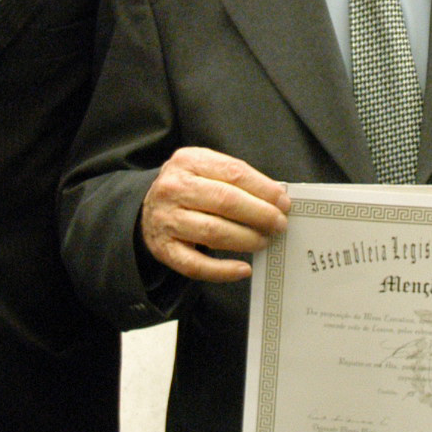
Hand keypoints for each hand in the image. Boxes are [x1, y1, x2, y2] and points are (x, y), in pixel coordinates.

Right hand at [139, 146, 290, 281]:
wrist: (147, 208)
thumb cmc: (189, 188)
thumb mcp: (205, 169)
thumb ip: (236, 179)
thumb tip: (276, 198)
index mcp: (188, 161)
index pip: (234, 172)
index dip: (264, 189)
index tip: (284, 202)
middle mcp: (173, 188)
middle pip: (225, 201)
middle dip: (260, 214)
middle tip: (280, 225)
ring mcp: (166, 220)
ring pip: (213, 232)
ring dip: (246, 239)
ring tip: (264, 241)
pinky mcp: (164, 249)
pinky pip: (196, 265)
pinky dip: (223, 270)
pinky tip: (244, 269)